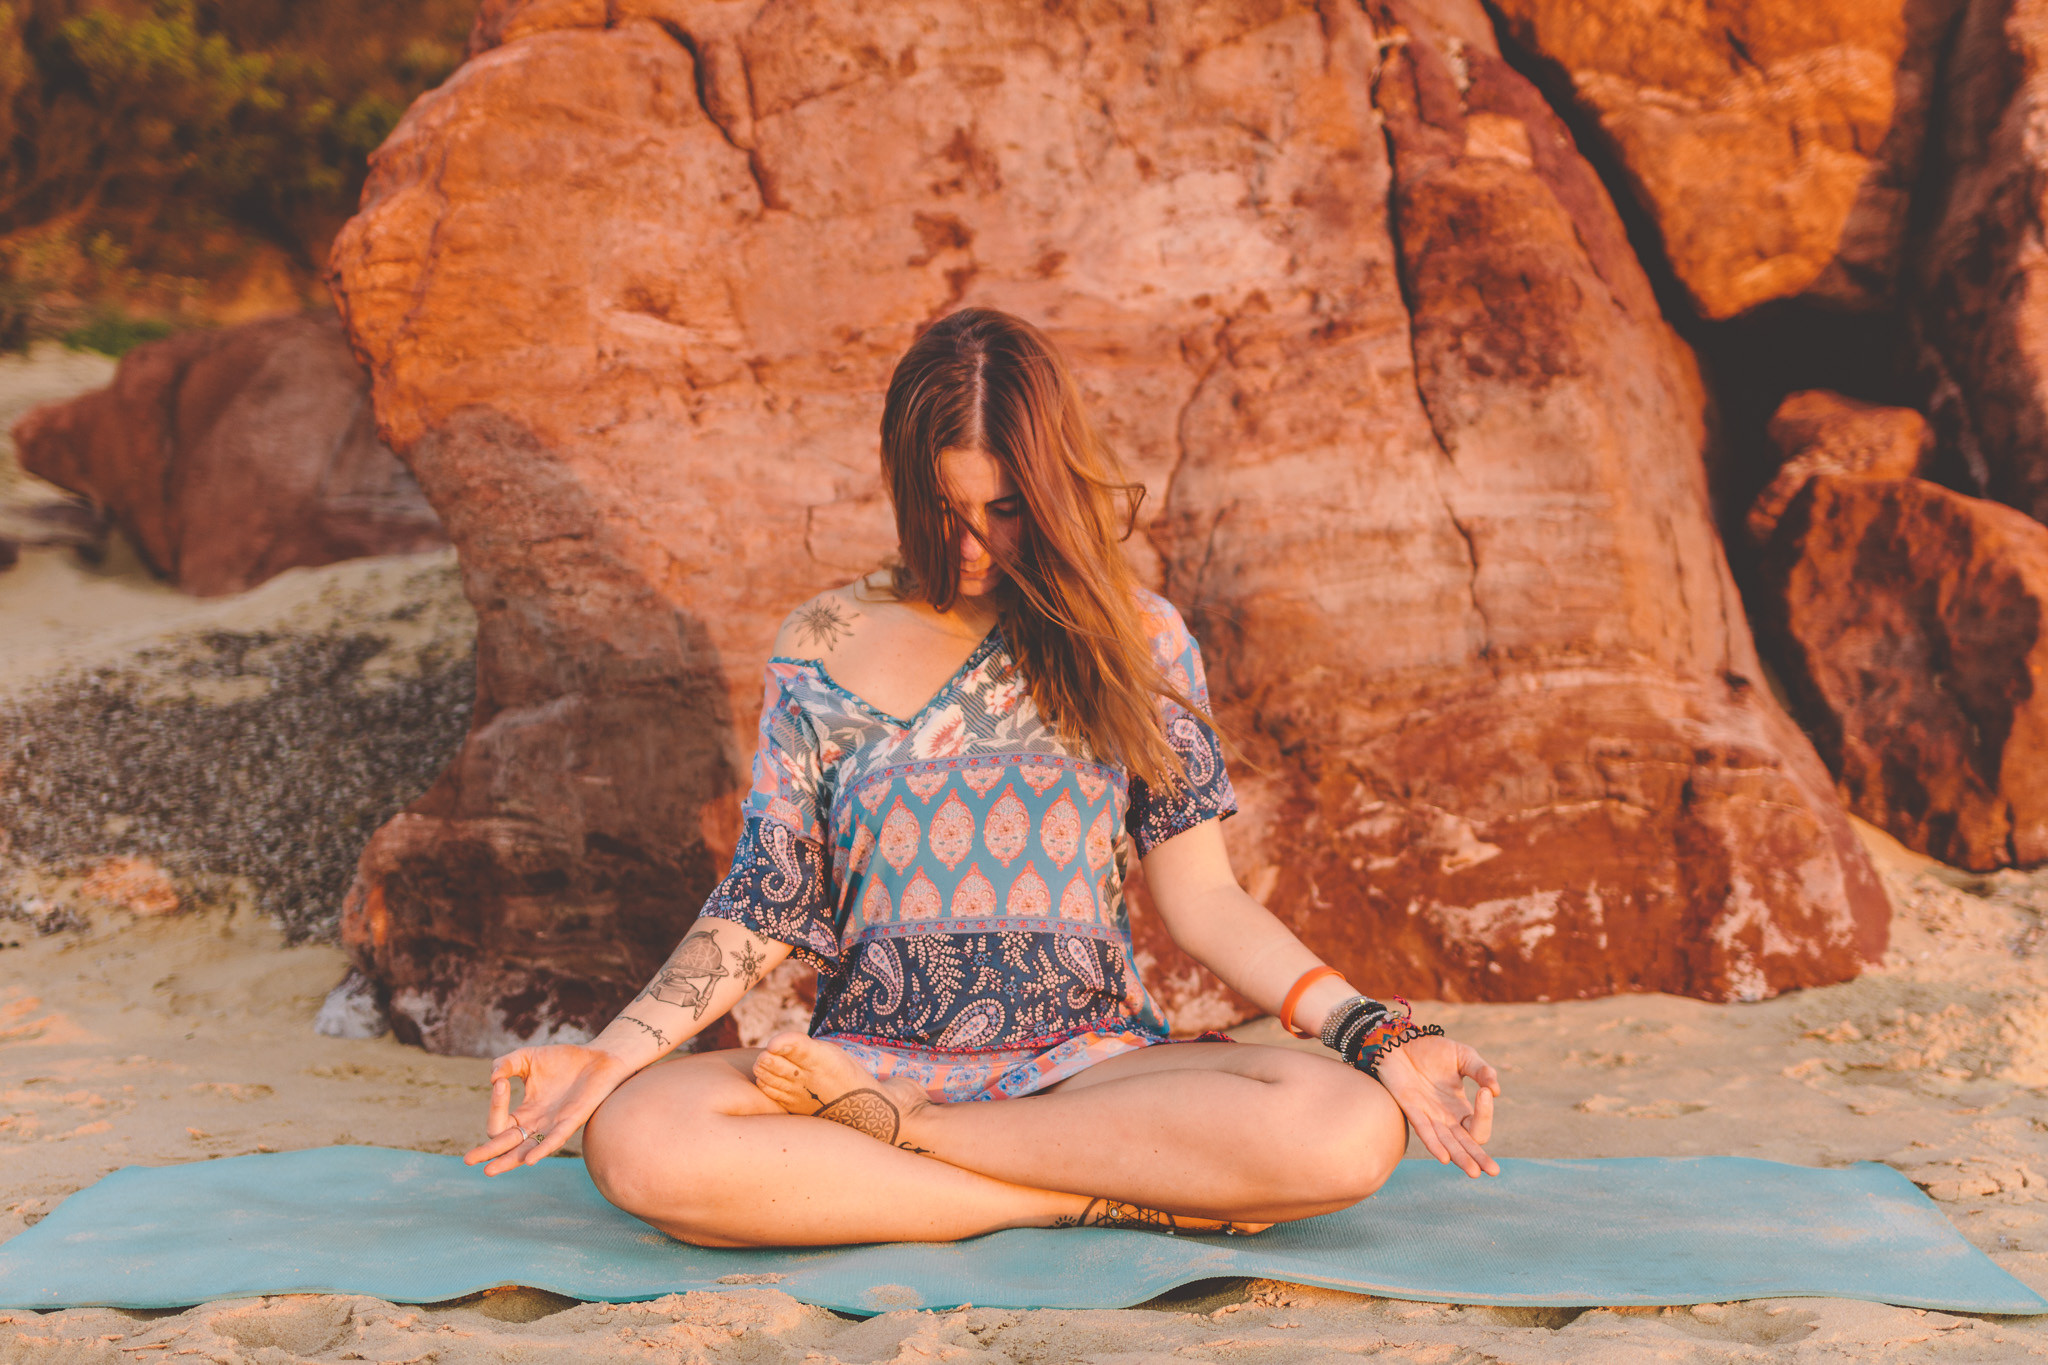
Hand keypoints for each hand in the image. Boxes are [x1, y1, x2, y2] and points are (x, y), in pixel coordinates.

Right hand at [463, 1043, 635, 1175]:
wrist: (599, 1057)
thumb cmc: (564, 1060)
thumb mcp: (527, 1058)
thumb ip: (506, 1064)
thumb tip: (493, 1079)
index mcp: (526, 1112)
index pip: (500, 1122)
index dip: (495, 1105)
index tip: (500, 1083)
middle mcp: (538, 1124)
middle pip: (508, 1146)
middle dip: (488, 1153)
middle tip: (468, 1160)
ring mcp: (554, 1125)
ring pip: (527, 1150)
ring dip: (509, 1161)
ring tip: (490, 1170)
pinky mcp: (573, 1120)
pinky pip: (556, 1140)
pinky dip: (542, 1149)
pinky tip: (529, 1160)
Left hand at [1373, 1034, 1500, 1177]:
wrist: (1400, 1040)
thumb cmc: (1432, 1049)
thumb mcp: (1464, 1056)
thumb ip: (1482, 1070)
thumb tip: (1496, 1091)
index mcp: (1459, 1107)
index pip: (1478, 1125)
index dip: (1485, 1113)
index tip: (1485, 1092)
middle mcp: (1445, 1117)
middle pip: (1466, 1144)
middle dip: (1479, 1157)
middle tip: (1494, 1171)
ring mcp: (1428, 1116)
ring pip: (1447, 1144)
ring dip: (1460, 1157)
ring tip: (1474, 1172)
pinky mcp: (1410, 1108)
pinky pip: (1423, 1131)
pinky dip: (1434, 1144)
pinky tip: (1444, 1158)